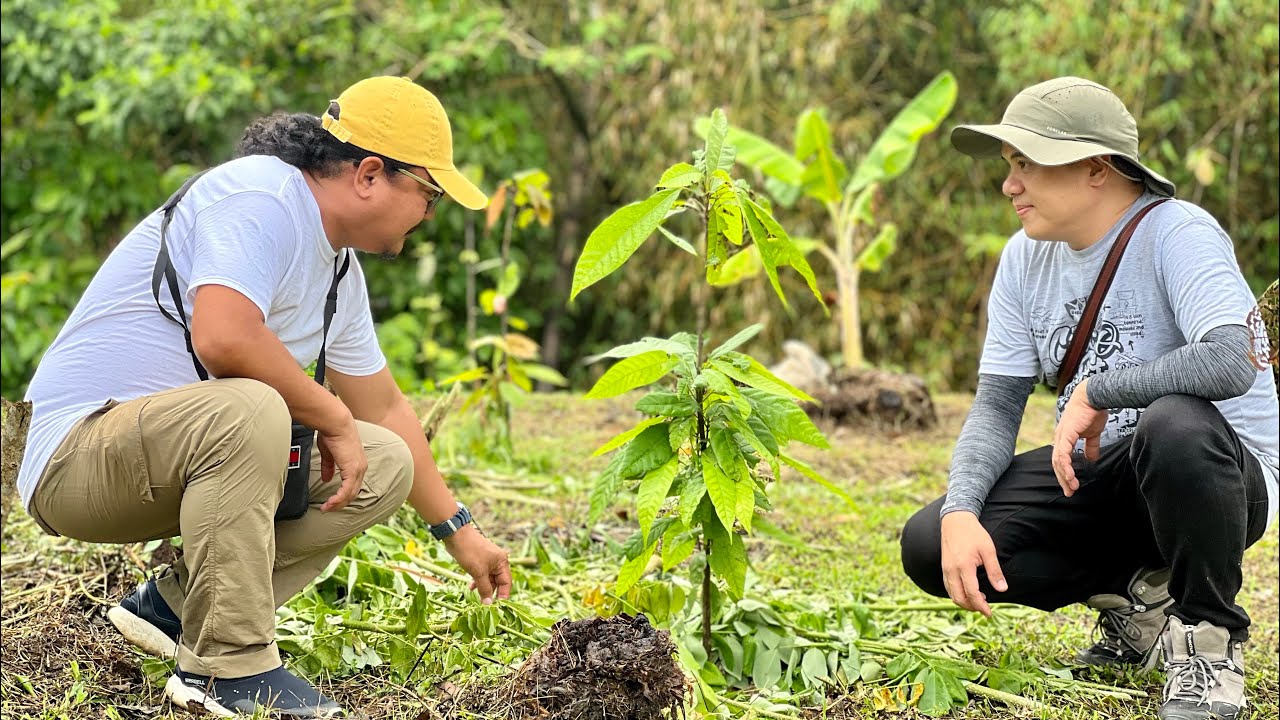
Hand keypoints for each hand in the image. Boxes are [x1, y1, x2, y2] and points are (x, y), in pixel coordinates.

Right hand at [316, 419, 367, 511]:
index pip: (353, 485)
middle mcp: (361, 468)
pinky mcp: (352, 470)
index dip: (342, 495)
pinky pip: (346, 490)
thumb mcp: (330, 454)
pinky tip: (330, 503)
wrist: (336, 424)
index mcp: (357, 464)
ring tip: (326, 508)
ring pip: (350, 494)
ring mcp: (358, 469)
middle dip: (340, 503)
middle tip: (328, 508)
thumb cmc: (332, 434)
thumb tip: (326, 479)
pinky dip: (338, 499)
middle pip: (353, 493)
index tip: (331, 501)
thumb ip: (329, 467)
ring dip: (338, 503)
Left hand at [444, 525, 511, 604]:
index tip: (496, 607)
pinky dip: (477, 581)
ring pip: (489, 579)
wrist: (456, 535)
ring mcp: (489, 561)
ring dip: (483, 588)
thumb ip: (484, 588)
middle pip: (498, 582)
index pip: (506, 583)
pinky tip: (471, 587)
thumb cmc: (470, 552)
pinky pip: (482, 575)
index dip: (502, 595)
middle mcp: (498, 562)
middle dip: (491, 593)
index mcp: (502, 563)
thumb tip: (488, 604)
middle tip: (483, 604)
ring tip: (475, 595)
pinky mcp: (480, 561)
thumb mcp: (478, 572)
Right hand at [940, 511, 1006, 617]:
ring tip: (978, 601)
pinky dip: (957, 595)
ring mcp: (945, 570)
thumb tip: (1002, 589)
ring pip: (952, 595)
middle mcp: (951, 570)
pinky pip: (948, 588)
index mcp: (964, 566)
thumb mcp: (988, 550)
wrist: (955, 520)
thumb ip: (994, 571)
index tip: (990, 613)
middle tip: (985, 609)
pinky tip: (968, 593)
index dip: (981, 606)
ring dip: (964, 602)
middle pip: (959, 598)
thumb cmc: (974, 534)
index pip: (972, 593)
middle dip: (972, 607)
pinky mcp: (943, 568)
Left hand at [1051, 378, 1107, 496]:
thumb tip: (1091, 459)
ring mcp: (1061, 435)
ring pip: (1058, 461)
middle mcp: (1059, 438)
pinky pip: (1062, 454)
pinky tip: (1070, 476)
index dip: (1065, 473)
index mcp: (1064, 438)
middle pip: (1057, 463)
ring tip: (1072, 487)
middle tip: (1070, 492)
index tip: (1072, 485)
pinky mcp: (1066, 434)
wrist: (1094, 396)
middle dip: (1063, 479)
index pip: (1061, 459)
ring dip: (1065, 476)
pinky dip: (1065, 466)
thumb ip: (1090, 446)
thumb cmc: (1093, 412)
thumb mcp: (1092, 433)